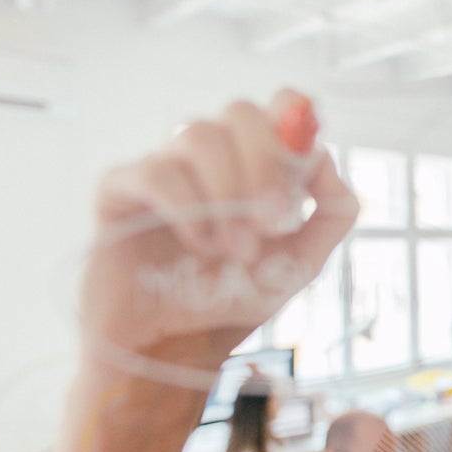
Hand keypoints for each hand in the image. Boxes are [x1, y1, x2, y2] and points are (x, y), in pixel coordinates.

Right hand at [81, 91, 357, 382]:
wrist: (175, 347)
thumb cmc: (232, 298)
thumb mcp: (301, 261)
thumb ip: (331, 213)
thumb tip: (327, 162)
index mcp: (253, 161)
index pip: (279, 105)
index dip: (295, 122)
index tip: (304, 168)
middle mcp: (209, 155)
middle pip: (241, 112)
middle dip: (264, 167)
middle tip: (271, 224)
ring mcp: (164, 166)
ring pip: (199, 135)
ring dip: (227, 195)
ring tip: (235, 250)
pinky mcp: (120, 190)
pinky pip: (157, 172)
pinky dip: (189, 210)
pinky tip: (200, 246)